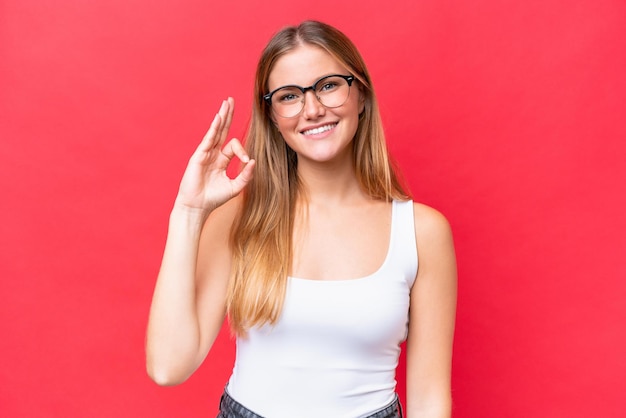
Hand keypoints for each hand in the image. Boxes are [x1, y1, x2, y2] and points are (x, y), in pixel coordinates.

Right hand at [174, 98, 254, 213]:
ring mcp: (205, 153)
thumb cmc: (214, 198)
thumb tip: (254, 161)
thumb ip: (246, 174)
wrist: (197, 207)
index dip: (243, 151)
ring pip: (215, 131)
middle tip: (231, 100)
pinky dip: (214, 128)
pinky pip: (208, 139)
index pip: (234, 146)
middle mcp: (213, 154)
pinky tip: (219, 117)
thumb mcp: (235, 186)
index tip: (247, 162)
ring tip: (227, 102)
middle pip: (223, 130)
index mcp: (221, 160)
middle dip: (228, 115)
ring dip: (222, 116)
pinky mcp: (198, 156)